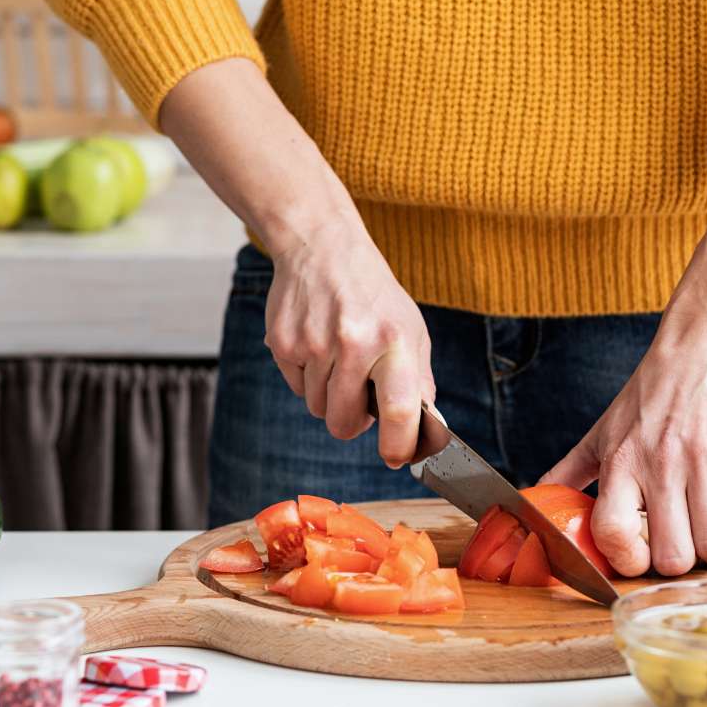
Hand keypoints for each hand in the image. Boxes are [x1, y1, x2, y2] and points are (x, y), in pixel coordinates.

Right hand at [159, 60, 435, 468]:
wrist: (323, 248)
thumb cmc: (373, 295)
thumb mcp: (411, 330)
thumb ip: (419, 381)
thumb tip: (424, 433)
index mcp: (394, 341)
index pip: (400, 409)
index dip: (398, 444)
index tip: (396, 457)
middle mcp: (354, 343)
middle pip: (344, 423)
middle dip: (351, 422)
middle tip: (360, 396)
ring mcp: (314, 343)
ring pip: (318, 409)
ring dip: (329, 396)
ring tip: (339, 358)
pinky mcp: (282, 342)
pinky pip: (296, 388)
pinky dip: (308, 377)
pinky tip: (317, 344)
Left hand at [542, 318, 706, 575]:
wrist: (699, 347)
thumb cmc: (649, 394)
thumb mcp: (601, 431)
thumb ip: (568, 472)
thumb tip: (533, 504)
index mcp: (621, 462)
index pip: (612, 533)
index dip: (626, 561)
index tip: (638, 559)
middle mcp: (660, 464)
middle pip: (671, 555)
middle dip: (678, 566)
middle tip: (680, 551)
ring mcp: (704, 459)